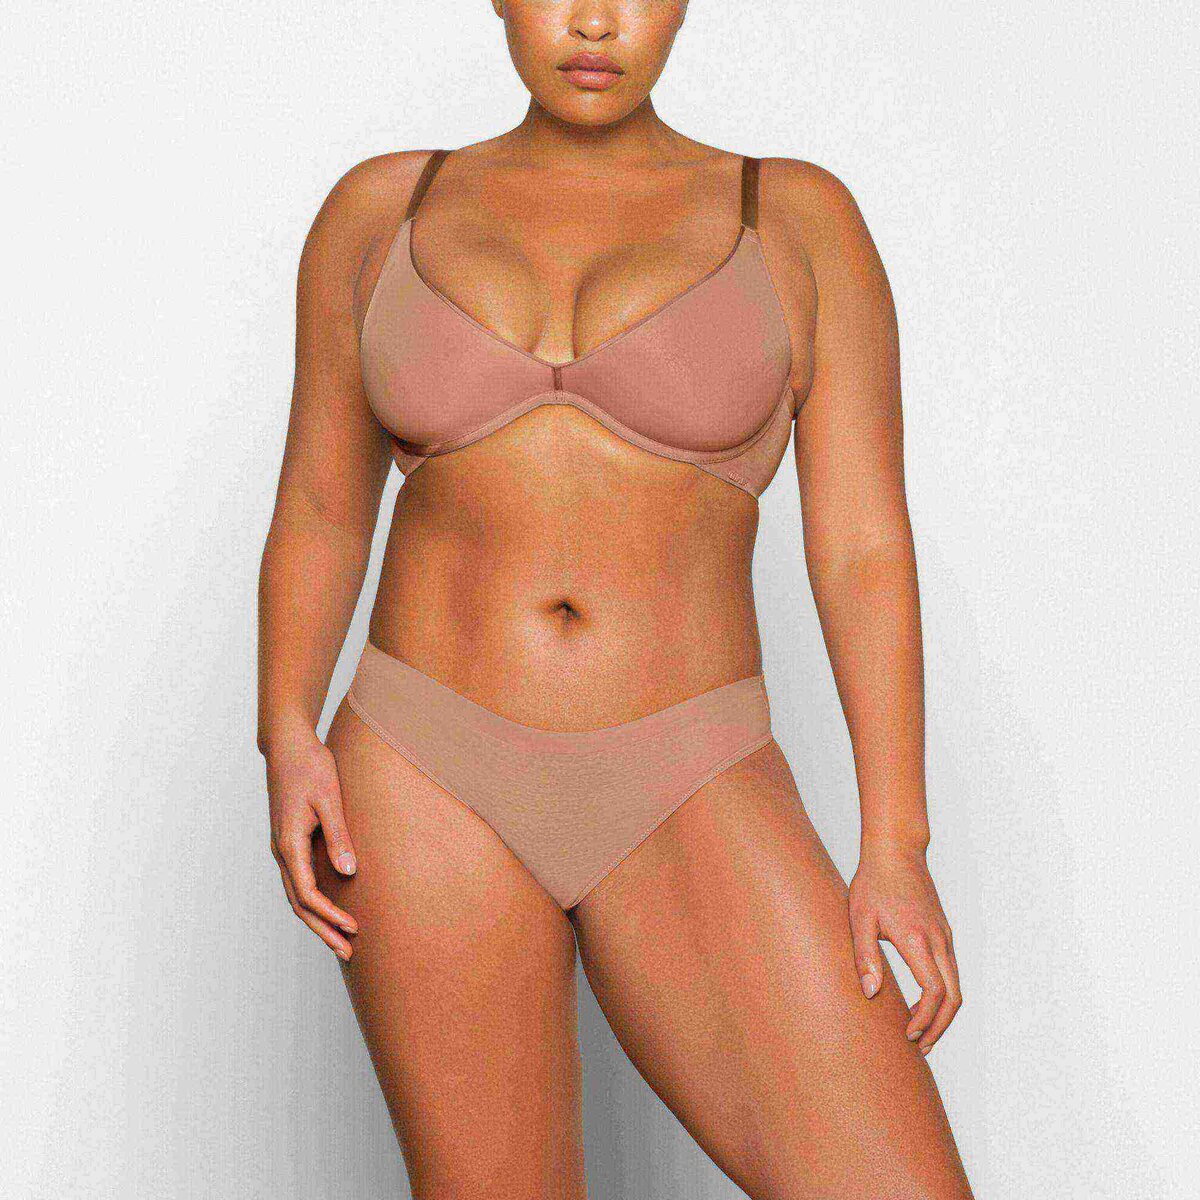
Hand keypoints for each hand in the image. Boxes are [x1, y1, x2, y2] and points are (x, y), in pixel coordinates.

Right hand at [265, 731, 358, 959]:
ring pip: (298, 893)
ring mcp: (284, 847)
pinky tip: (332, 906)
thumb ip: (338, 835)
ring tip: (342, 938)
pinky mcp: (290, 840)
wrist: (288, 745)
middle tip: (348, 953)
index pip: (307, 893)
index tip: (353, 929)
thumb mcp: (329, 799)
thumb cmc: (310, 767)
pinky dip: (315, 899)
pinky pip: (301, 879)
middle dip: (322, 930)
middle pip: (299, 903)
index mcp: (288, 843)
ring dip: (318, 918)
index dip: (330, 916)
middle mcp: (282, 850)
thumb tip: (348, 873)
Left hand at [849, 841, 960, 1052]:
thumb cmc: (873, 883)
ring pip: (956, 986)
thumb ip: (865, 956)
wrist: (896, 851)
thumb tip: (870, 994)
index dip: (924, 1019)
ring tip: (922, 1033)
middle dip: (939, 1027)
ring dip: (943, 1014)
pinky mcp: (944, 933)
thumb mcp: (859, 918)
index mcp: (917, 939)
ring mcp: (945, 936)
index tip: (908, 1034)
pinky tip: (925, 1003)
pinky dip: (944, 995)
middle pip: (953, 997)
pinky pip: (951, 972)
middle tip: (920, 1048)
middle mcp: (938, 940)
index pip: (934, 992)